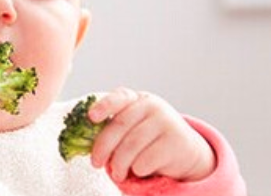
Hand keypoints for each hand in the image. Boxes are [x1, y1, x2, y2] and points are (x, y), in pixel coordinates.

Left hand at [88, 87, 215, 182]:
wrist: (185, 150)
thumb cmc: (149, 139)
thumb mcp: (133, 126)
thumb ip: (114, 126)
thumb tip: (85, 142)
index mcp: (136, 98)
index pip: (119, 97)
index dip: (104, 106)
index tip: (91, 117)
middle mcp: (152, 105)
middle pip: (120, 125)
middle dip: (103, 147)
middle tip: (95, 163)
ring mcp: (165, 122)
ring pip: (131, 146)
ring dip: (119, 164)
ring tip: (117, 173)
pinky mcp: (175, 142)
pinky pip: (146, 160)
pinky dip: (137, 170)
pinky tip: (139, 170)